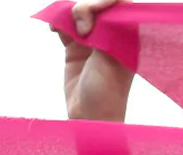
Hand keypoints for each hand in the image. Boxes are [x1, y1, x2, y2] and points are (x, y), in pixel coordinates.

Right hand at [61, 0, 133, 120]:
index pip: (121, 5)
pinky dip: (58, 22)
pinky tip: (54, 28)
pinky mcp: (76, 48)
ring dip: (68, 13)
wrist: (91, 116)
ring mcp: (93, 41)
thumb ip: (103, 32)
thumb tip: (88, 14)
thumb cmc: (108, 91)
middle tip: (82, 27)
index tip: (94, 10)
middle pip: (97, 6)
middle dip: (84, 7)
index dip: (106, 2)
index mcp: (129, 38)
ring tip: (62, 27)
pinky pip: (65, 25)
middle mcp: (112, 36)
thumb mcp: (110, 59)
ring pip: (79, 13)